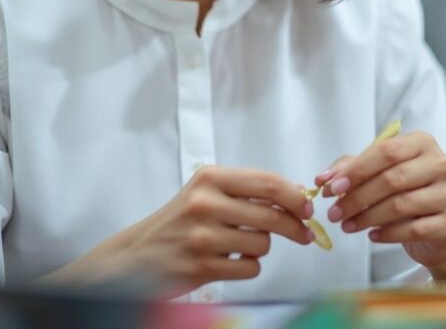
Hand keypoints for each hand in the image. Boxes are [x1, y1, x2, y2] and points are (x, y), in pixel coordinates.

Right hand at [47, 165, 314, 291]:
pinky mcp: (202, 266)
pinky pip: (250, 268)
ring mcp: (203, 236)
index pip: (267, 182)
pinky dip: (248, 267)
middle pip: (271, 214)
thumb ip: (246, 191)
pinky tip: (230, 261)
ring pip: (262, 243)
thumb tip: (296, 194)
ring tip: (241, 245)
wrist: (138, 255)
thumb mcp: (207, 193)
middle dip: (295, 226)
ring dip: (260, 248)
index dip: (295, 196)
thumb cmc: (178, 221)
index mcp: (210, 178)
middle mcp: (205, 202)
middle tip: (303, 233)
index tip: (307, 207)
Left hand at [314, 131, 445, 274]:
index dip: (356, 170)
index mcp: (422, 143)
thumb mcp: (377, 172)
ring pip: (401, 205)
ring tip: (347, 226)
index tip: (331, 187)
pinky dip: (387, 233)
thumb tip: (322, 180)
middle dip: (357, 197)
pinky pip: (413, 229)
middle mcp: (441, 164)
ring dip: (367, 217)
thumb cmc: (404, 190)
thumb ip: (350, 169)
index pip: (386, 151)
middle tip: (333, 212)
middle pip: (392, 179)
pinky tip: (371, 236)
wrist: (436, 224)